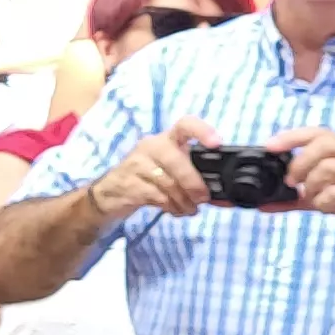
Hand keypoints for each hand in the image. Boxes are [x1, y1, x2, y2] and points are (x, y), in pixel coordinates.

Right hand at [81, 119, 215, 220]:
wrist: (109, 193)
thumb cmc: (147, 179)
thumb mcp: (170, 171)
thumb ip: (194, 179)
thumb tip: (225, 198)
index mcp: (166, 139)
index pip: (184, 125)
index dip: (202, 131)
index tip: (216, 144)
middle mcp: (151, 147)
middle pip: (176, 160)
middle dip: (194, 183)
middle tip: (203, 198)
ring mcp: (137, 164)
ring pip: (168, 182)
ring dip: (183, 200)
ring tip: (189, 209)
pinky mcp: (129, 184)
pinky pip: (157, 196)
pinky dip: (171, 206)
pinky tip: (174, 210)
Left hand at [271, 127, 334, 243]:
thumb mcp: (329, 199)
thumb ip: (299, 198)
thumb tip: (264, 204)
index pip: (319, 132)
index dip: (292, 136)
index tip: (269, 147)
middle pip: (325, 143)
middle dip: (300, 161)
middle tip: (290, 182)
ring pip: (331, 166)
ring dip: (312, 183)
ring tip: (310, 198)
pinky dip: (325, 200)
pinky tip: (324, 207)